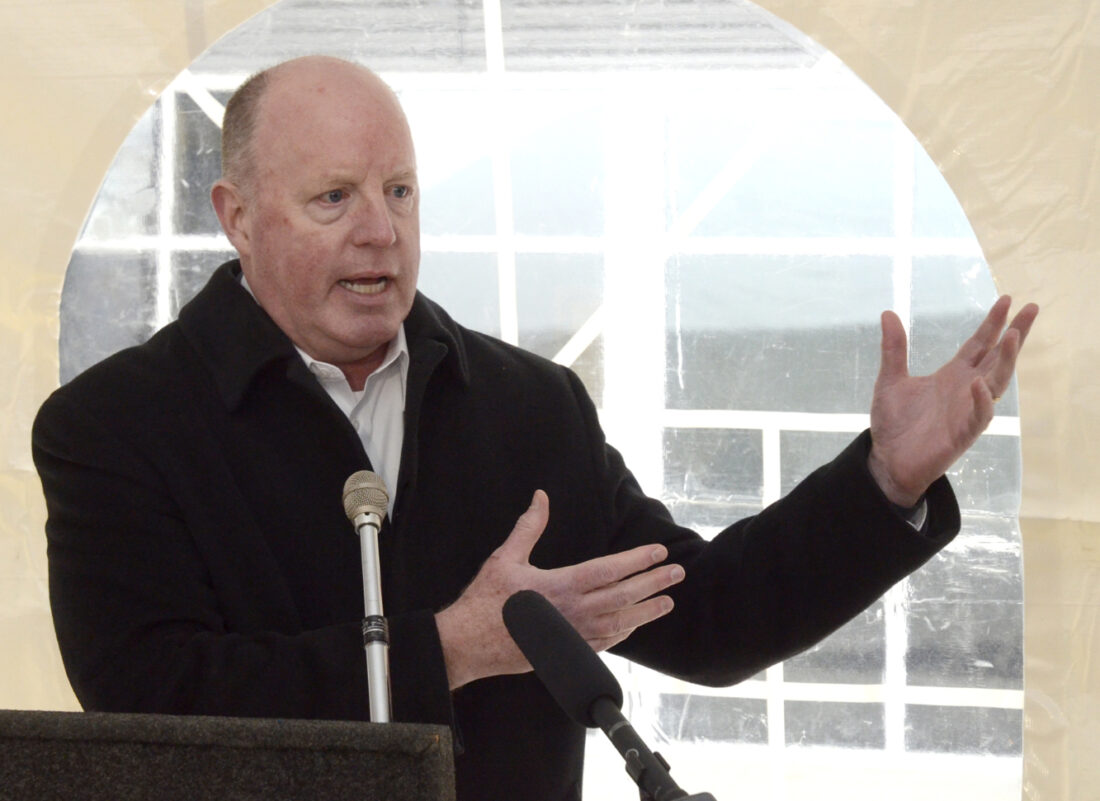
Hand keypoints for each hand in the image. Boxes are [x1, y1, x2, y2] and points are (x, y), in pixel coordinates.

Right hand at [434, 490, 684, 689]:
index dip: (638, 560)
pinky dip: (624, 633)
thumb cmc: (485, 601)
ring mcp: (573, 636)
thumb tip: (540, 498)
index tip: (658, 552)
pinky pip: (605, 643)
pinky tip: (634, 625)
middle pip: (624, 597)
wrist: (469, 645)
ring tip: (668, 602)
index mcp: (561, 586)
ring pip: (621, 623)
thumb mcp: (505, 558)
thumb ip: (529, 527)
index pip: (610, 570)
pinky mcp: (568, 653)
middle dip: (654, 583)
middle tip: (677, 573)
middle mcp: (574, 613)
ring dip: (647, 611)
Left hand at [868, 295, 1038, 505]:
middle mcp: (966, 389)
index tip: (1007, 299)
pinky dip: (981, 400)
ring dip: (1005, 361)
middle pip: (997, 357)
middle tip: (1032, 308)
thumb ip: (893, 348)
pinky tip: (979, 384)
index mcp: (952, 375)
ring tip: (1012, 336)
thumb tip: (888, 313)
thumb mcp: (890, 379)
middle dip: (1015, 333)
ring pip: (996, 382)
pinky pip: (979, 416)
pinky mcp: (962, 434)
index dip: (993, 323)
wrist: (887, 460)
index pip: (979, 344)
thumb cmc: (895, 423)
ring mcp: (967, 411)